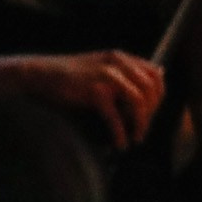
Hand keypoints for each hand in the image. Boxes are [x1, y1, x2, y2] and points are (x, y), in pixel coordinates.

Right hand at [19, 50, 165, 149]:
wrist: (41, 74)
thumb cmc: (71, 75)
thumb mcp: (103, 65)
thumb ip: (127, 71)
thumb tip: (160, 74)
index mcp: (122, 58)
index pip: (155, 75)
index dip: (159, 96)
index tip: (153, 112)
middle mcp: (118, 64)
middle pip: (150, 89)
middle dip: (151, 112)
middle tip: (143, 127)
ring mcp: (107, 76)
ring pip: (138, 101)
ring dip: (140, 123)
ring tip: (136, 137)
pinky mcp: (94, 91)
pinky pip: (115, 116)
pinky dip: (120, 132)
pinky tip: (119, 142)